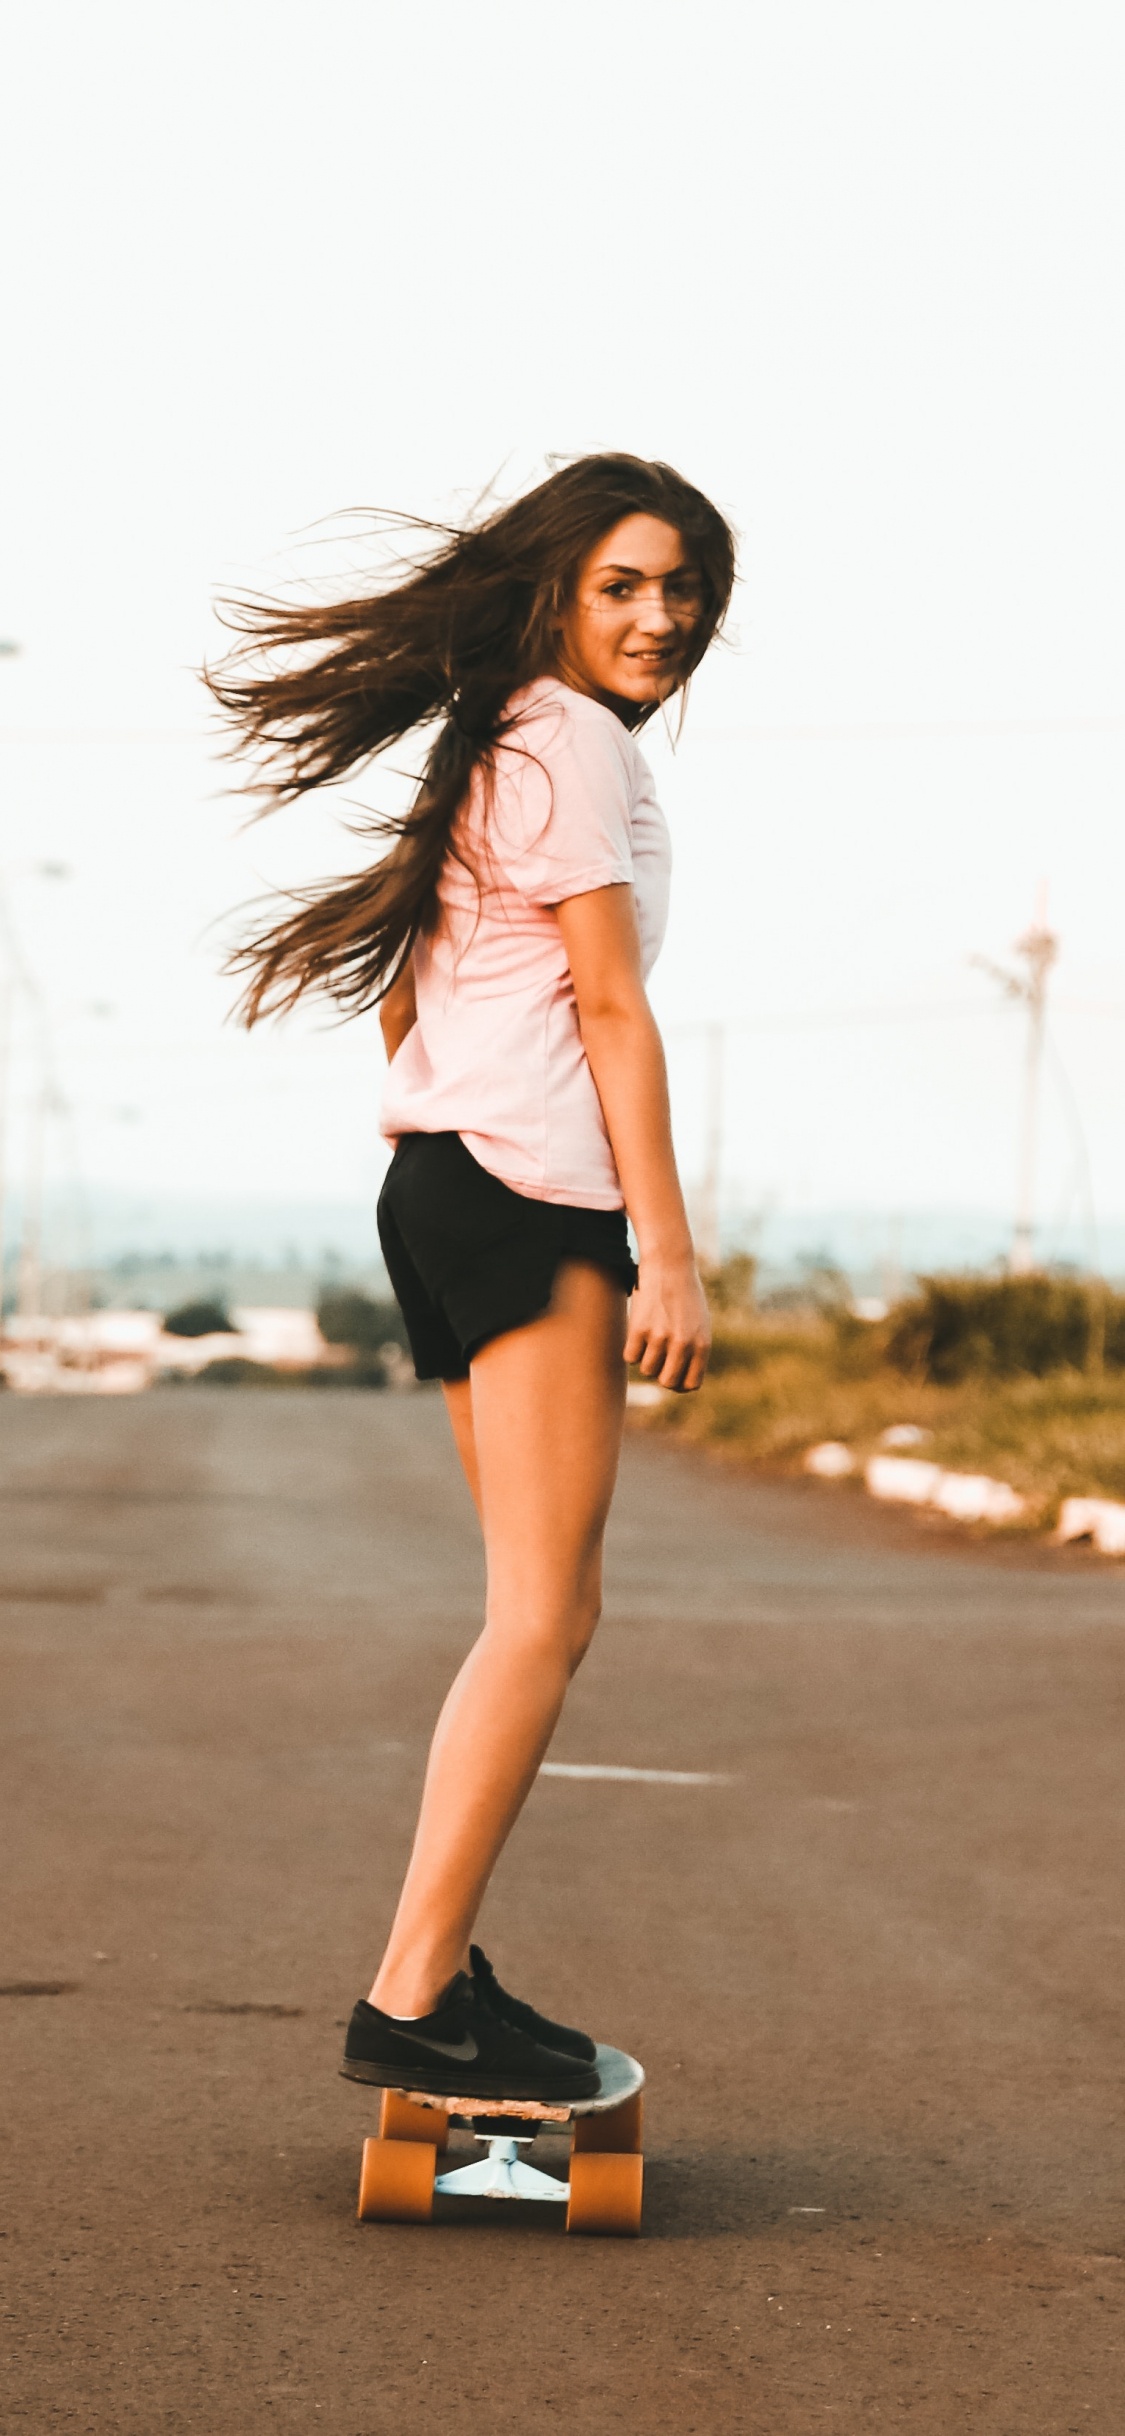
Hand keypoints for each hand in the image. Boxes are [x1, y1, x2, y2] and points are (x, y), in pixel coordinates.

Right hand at [624, 1253, 710, 1392]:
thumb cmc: (686, 1294)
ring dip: (645, 1359)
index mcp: (702, 1345)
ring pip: (646, 1370)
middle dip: (660, 1375)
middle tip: (657, 1360)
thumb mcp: (700, 1323)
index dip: (679, 1384)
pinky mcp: (639, 1329)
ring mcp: (660, 1337)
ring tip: (649, 1339)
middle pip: (667, 1382)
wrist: (670, 1264)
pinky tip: (637, 1332)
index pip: (690, 1384)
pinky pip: (630, 1357)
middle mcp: (683, 1344)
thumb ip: (694, 1351)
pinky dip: (631, 1349)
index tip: (671, 1374)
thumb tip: (681, 1382)